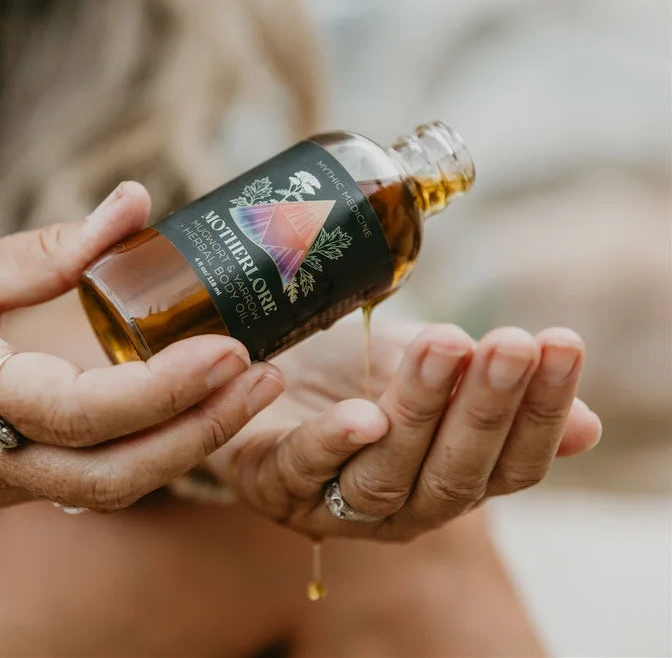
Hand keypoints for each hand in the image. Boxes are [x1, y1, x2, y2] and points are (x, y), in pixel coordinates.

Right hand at [0, 182, 283, 509]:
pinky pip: (84, 485)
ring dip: (185, 448)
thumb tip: (136, 206)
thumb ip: (46, 250)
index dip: (159, 391)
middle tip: (265, 376)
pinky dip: (146, 454)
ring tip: (247, 392)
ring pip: (105, 491)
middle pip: (110, 474)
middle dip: (200, 432)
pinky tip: (189, 413)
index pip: (75, 409)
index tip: (226, 349)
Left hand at [208, 319, 601, 540]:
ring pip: (386, 472)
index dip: (540, 410)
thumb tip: (588, 425)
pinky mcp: (272, 484)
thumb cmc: (352, 372)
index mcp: (447, 483)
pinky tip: (363, 415)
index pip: (510, 465)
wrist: (262, 364)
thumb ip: (485, 391)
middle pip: (453, 472)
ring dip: (420, 409)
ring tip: (445, 346)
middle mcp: (399, 507)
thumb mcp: (426, 372)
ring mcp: (333, 505)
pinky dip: (333, 442)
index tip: (561, 343)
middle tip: (512, 343)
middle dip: (487, 407)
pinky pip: (305, 469)